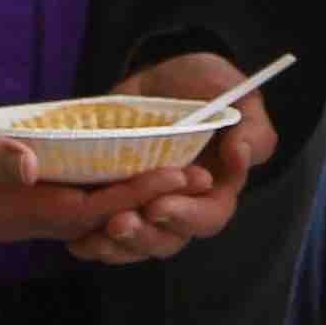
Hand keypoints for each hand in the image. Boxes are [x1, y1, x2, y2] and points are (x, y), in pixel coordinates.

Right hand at [0, 98, 207, 255]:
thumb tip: (32, 166)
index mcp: (2, 209)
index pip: (84, 207)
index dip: (134, 192)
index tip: (177, 174)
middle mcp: (11, 220)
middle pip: (93, 216)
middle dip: (145, 199)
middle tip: (197, 175)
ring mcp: (6, 213)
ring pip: (80, 213)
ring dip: (125, 197)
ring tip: (171, 173)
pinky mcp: (0, 200)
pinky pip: (61, 203)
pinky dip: (95, 190)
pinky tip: (114, 170)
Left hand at [63, 52, 275, 265]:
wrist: (162, 78)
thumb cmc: (206, 85)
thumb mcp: (235, 94)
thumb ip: (249, 126)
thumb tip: (240, 151)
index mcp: (217, 187)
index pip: (210, 215)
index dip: (187, 215)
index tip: (160, 203)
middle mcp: (184, 205)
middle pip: (170, 239)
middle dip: (145, 235)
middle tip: (120, 222)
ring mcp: (149, 208)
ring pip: (138, 245)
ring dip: (118, 246)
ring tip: (98, 232)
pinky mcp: (119, 203)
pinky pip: (108, 238)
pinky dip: (93, 243)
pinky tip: (76, 242)